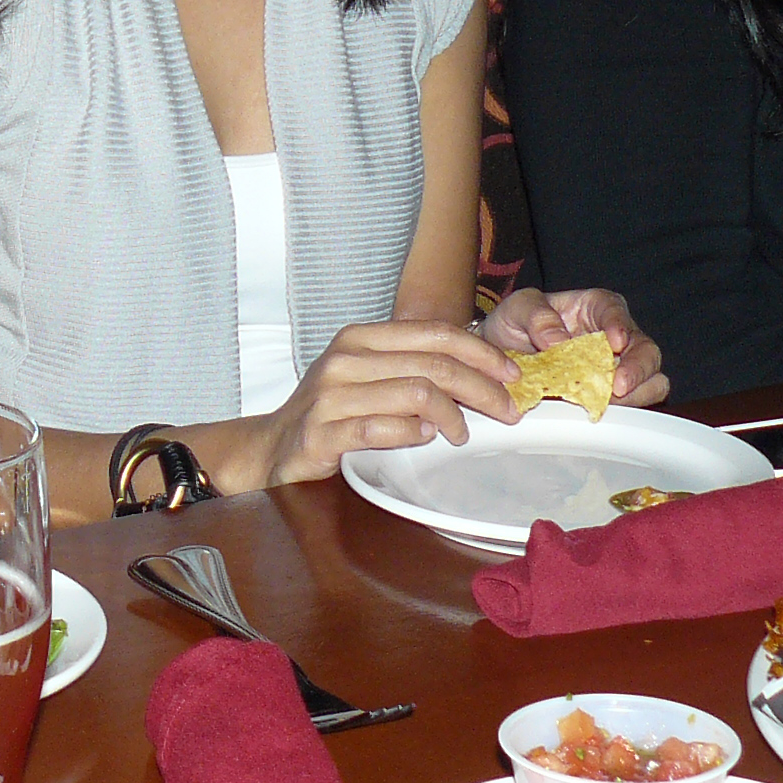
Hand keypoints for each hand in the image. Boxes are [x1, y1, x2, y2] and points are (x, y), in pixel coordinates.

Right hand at [202, 321, 522, 490]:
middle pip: (433, 364)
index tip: (511, 374)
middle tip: (507, 412)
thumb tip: (482, 373)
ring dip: (453, 416)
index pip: (434, 333)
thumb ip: (412, 369)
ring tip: (464, 434)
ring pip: (416, 394)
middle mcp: (345, 359)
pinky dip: (412, 434)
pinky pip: (382, 429)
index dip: (480, 352)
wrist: (272, 448)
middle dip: (482, 388)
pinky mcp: (322, 433)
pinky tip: (425, 439)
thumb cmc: (331, 414)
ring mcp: (331, 396)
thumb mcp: (369, 378)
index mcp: (360, 338)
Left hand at [481, 287, 669, 407]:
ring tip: (609, 402)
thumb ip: (536, 316)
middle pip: (646, 350)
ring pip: (651, 381)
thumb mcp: (516, 309)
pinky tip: (601, 410)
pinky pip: (634, 404)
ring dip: (636, 394)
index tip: (614, 341)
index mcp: (595, 307)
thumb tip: (558, 341)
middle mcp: (614, 336)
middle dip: (638, 369)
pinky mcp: (612, 395)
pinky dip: (625, 410)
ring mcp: (617, 368)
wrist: (500, 358)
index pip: (615, 310)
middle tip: (617, 386)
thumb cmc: (514, 325)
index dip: (620, 325)